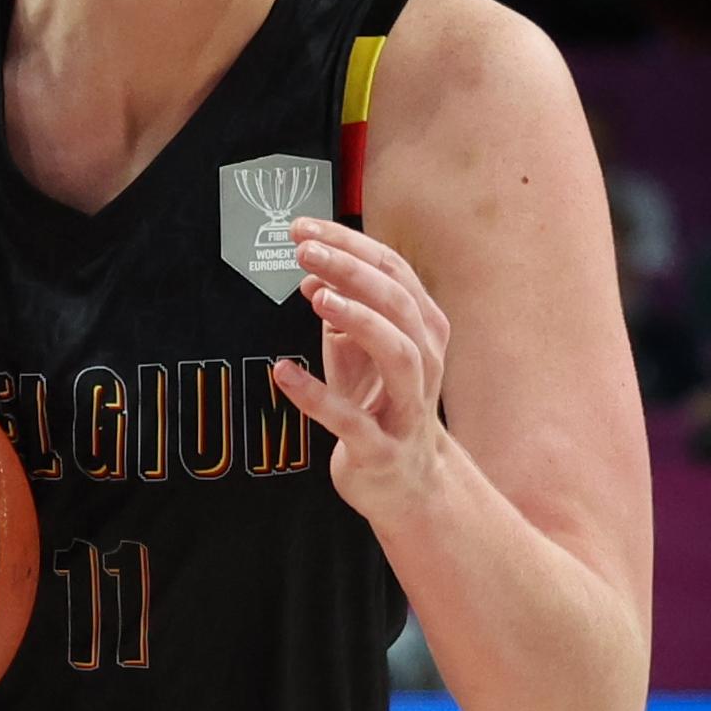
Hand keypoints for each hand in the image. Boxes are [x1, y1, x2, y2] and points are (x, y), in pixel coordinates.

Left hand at [271, 218, 449, 523]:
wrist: (406, 483)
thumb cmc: (380, 404)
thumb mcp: (360, 350)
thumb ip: (341, 309)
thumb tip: (312, 273)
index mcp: (424, 328)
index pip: (391, 270)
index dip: (349, 244)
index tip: (303, 227)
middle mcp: (426, 361)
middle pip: (398, 302)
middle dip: (351, 269)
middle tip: (305, 250)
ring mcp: (408, 407)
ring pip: (398, 353)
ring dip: (358, 319)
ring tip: (316, 296)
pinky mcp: (382, 449)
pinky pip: (352, 420)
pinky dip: (316, 396)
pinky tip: (283, 373)